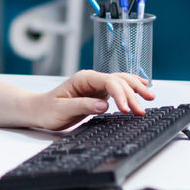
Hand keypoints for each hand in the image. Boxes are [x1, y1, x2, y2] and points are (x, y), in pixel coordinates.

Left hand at [27, 70, 155, 130]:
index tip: (126, 109)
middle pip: (118, 80)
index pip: (108, 82)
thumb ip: (83, 106)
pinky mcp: (98, 94)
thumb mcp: (62, 110)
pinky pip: (118, 88)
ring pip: (121, 82)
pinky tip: (142, 87)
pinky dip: (131, 88)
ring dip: (136, 89)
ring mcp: (96, 86)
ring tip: (150, 97)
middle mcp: (91, 79)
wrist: (39, 110)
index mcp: (83, 79)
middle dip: (132, 93)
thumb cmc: (47, 110)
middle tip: (141, 110)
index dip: (120, 94)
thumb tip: (104, 105)